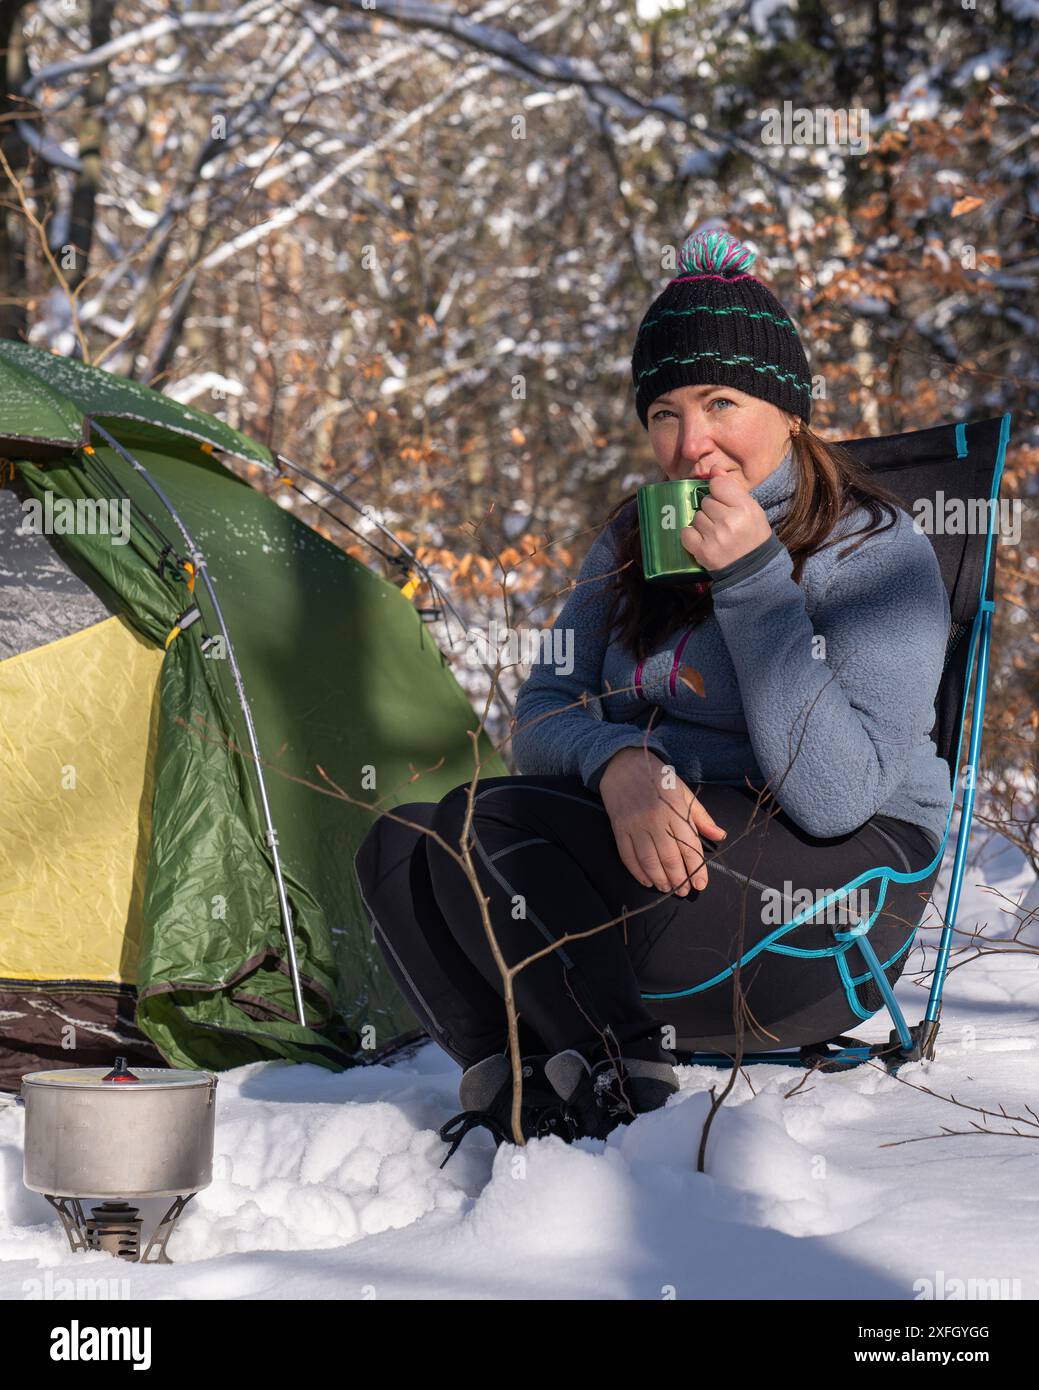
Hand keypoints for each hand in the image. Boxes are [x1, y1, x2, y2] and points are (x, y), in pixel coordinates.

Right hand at [598, 746, 726, 894]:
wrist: (623, 763)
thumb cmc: (657, 779)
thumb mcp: (684, 792)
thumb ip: (701, 817)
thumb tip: (720, 835)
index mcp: (675, 811)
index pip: (689, 845)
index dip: (696, 868)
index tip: (701, 883)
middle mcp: (655, 820)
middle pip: (669, 857)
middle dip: (680, 879)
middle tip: (685, 891)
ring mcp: (635, 826)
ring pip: (649, 860)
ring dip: (660, 879)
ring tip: (668, 888)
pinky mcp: (620, 829)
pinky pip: (628, 856)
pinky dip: (638, 872)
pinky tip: (647, 880)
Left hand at [679, 464, 772, 570]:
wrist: (754, 568)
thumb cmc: (752, 534)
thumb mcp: (751, 509)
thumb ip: (731, 488)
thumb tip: (713, 469)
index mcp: (744, 508)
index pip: (717, 485)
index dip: (718, 492)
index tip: (724, 502)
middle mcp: (729, 521)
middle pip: (705, 501)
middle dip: (712, 510)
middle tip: (722, 522)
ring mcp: (714, 537)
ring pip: (696, 517)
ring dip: (703, 524)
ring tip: (715, 533)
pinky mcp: (702, 551)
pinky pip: (686, 533)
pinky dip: (692, 536)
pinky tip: (704, 541)